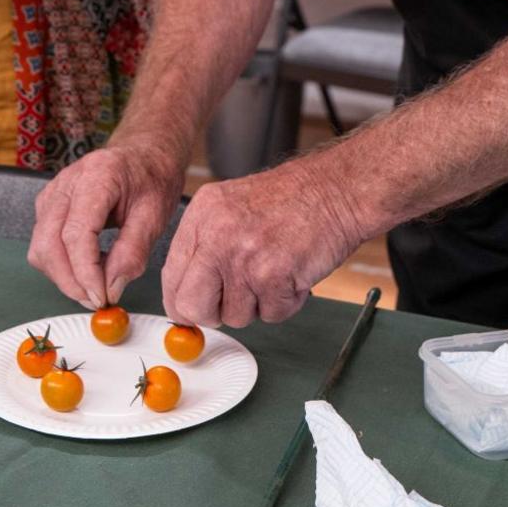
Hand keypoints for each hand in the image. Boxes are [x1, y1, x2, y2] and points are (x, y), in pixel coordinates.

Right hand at [28, 134, 187, 309]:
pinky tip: (89, 266)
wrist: (143, 156)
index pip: (76, 232)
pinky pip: (43, 245)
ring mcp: (52, 193)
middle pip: (49, 243)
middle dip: (71, 281)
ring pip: (41, 248)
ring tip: (98, 282)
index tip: (101, 297)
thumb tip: (111, 288)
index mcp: (97, 175)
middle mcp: (66, 182)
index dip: (85, 271)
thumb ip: (133, 252)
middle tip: (99, 300)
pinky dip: (62, 264)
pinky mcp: (47, 206)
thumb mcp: (155, 215)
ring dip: (65, 276)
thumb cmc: (151, 179)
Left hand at [161, 159, 367, 328]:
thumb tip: (187, 294)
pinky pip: (271, 315)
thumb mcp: (231, 207)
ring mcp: (243, 257)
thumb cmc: (291, 200)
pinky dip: (286, 302)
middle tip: (237, 299)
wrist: (335, 190)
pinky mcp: (272, 276)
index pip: (172, 276)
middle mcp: (216, 235)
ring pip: (235, 316)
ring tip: (276, 270)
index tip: (193, 310)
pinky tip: (293, 273)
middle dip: (213, 314)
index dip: (183, 302)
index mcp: (202, 216)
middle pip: (192, 306)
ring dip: (258, 304)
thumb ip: (205, 247)